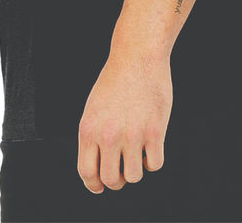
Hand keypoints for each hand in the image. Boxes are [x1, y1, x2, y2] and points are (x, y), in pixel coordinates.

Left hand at [76, 49, 172, 193]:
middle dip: (118, 180)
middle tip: (123, 170)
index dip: (94, 185)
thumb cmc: (115, 81)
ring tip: (137, 153)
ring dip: (136, 169)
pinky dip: (153, 160)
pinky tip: (151, 145)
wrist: (136, 56)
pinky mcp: (154, 131)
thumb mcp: (94, 108)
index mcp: (88, 129)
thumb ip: (94, 137)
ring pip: (135, 176)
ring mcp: (132, 134)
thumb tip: (100, 169)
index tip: (101, 185)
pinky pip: (155, 164)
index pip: (87, 173)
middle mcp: (108, 135)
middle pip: (112, 180)